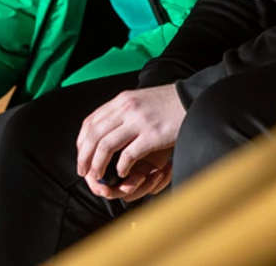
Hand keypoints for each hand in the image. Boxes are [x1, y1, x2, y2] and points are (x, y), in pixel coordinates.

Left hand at [75, 85, 185, 199]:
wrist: (194, 98)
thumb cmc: (168, 103)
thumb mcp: (140, 100)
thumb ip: (123, 111)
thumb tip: (104, 131)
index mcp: (122, 100)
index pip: (90, 122)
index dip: (81, 142)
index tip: (81, 156)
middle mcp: (127, 108)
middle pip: (93, 136)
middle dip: (84, 157)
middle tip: (84, 172)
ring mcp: (139, 121)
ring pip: (105, 147)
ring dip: (98, 165)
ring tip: (98, 176)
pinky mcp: (152, 135)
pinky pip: (128, 156)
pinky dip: (121, 168)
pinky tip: (123, 174)